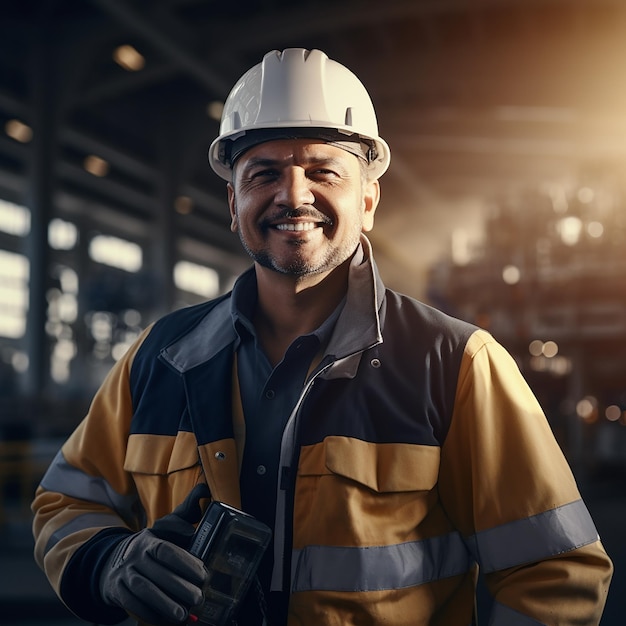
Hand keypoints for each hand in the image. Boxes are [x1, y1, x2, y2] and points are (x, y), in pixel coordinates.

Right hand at [99, 484, 210, 624]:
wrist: (115, 560)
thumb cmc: (153, 544)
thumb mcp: (167, 526)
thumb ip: (187, 512)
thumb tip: (204, 489)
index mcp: (150, 539)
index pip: (166, 550)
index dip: (185, 562)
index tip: (203, 574)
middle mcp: (135, 555)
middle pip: (157, 573)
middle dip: (179, 587)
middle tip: (199, 598)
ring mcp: (124, 573)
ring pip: (143, 590)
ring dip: (164, 604)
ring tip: (184, 614)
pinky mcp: (116, 591)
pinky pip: (132, 604)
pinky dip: (149, 614)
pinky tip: (165, 620)